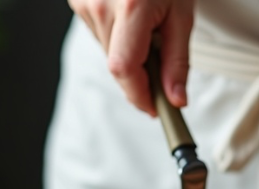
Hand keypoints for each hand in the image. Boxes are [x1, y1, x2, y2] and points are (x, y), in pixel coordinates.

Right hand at [68, 0, 193, 114]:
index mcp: (131, 8)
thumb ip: (178, 61)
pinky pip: (99, 35)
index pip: (124, 69)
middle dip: (141, 76)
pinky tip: (128, 18)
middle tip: (161, 65)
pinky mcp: (76, 1)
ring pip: (108, 52)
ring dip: (129, 55)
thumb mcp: (182, 16)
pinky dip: (117, 37)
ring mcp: (84, 2)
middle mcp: (100, 5)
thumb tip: (176, 99)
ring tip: (146, 29)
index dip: (139, 95)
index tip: (155, 108)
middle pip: (117, 65)